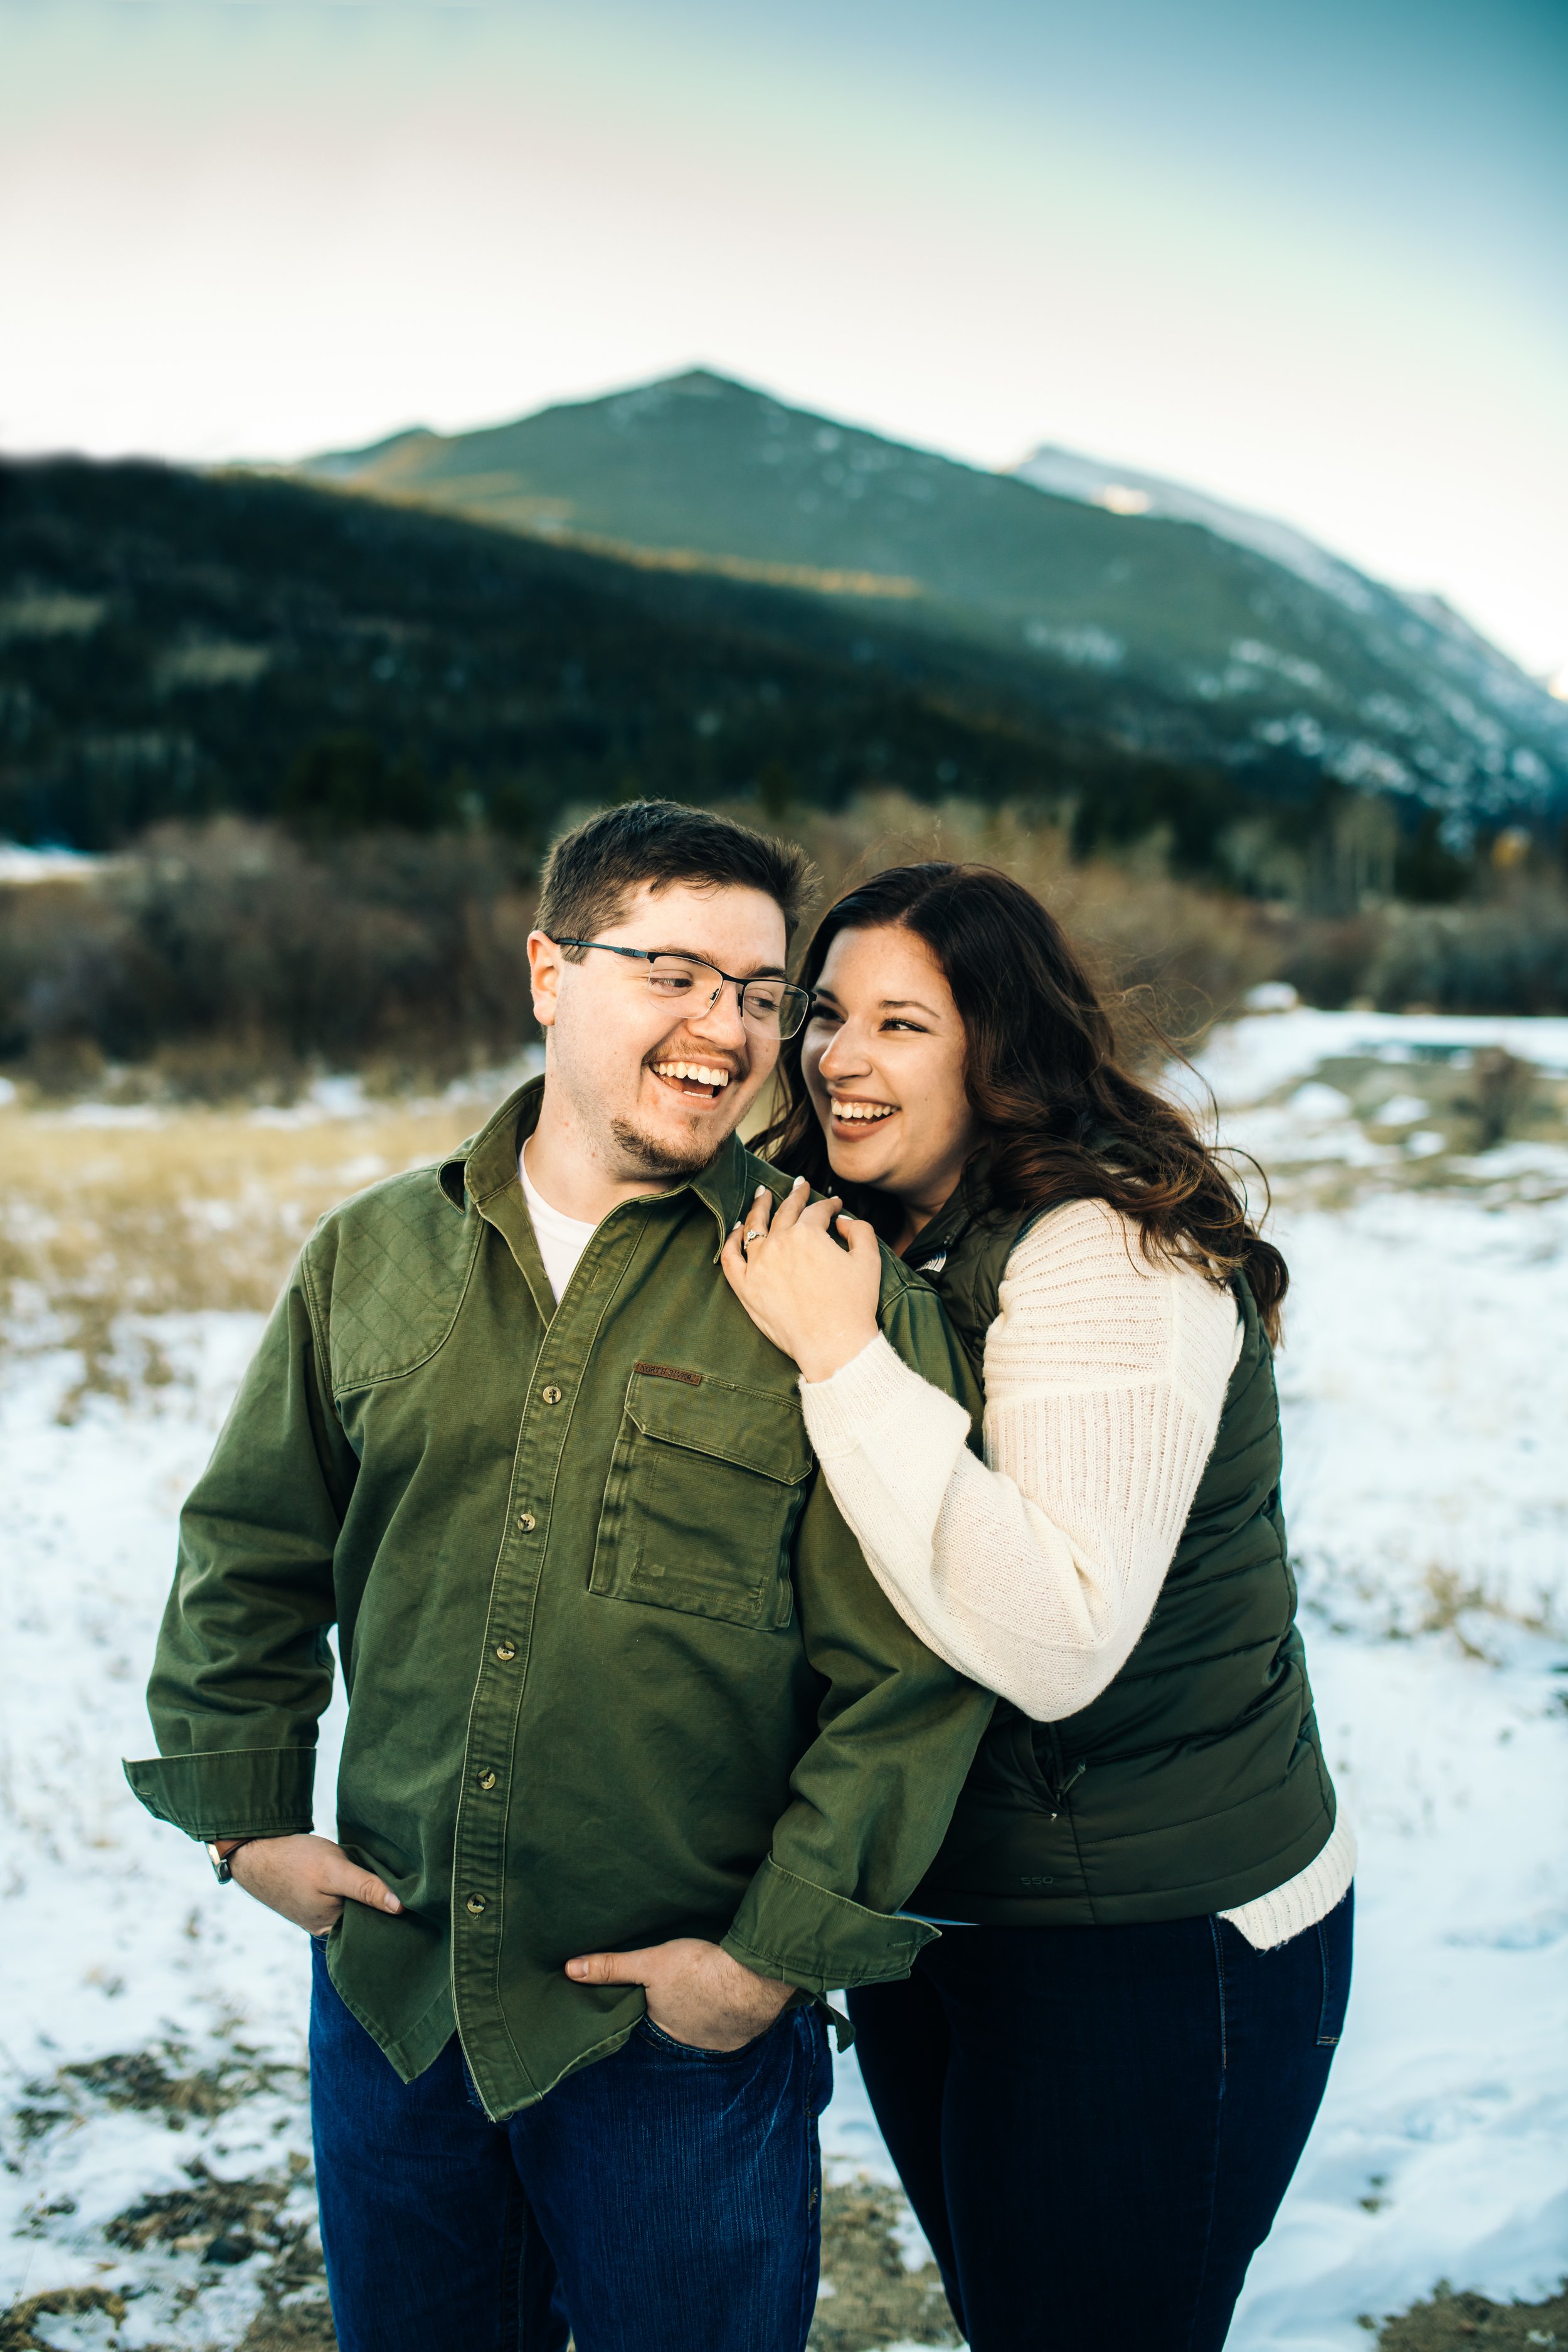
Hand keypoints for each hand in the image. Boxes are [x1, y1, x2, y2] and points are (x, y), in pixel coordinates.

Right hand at [228, 1833, 402, 1935]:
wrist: (257, 1850)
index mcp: (332, 1928)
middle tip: (411, 1882)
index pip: (376, 1927)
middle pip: (368, 1917)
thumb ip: (366, 1888)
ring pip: (357, 1906)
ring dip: (370, 1891)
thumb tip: (401, 1908)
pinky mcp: (318, 1900)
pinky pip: (346, 1897)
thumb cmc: (294, 1860)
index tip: (421, 1899)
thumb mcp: (335, 1870)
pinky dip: (357, 1886)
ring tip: (390, 1875)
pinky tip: (367, 1872)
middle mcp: (328, 1927)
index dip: (397, 1914)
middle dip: (385, 1902)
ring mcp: (322, 1914)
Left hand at [564, 1936, 794, 2050]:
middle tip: (680, 1986)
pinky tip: (727, 1997)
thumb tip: (570, 1970)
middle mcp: (686, 2042)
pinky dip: (726, 2014)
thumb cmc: (699, 1969)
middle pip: (674, 2023)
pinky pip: (728, 2027)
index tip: (649, 1991)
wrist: (753, 1980)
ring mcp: (716, 2042)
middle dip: (675, 2009)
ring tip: (702, 1989)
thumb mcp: (650, 1962)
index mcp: (661, 2027)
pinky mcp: (741, 2036)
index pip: (647, 2018)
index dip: (647, 2004)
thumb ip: (612, 1967)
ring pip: (702, 2026)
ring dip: (702, 2012)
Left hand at [720, 1176, 882, 1383]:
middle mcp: (779, 1243)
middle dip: (795, 1196)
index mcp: (808, 1234)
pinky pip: (731, 1257)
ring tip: (762, 1195)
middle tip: (799, 1186)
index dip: (828, 1205)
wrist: (833, 1346)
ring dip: (759, 1208)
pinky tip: (736, 1230)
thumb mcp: (869, 1260)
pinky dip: (731, 1240)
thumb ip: (859, 1230)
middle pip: (785, 1212)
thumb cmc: (854, 1306)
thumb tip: (842, 1221)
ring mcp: (758, 1265)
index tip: (834, 1205)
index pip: (817, 1211)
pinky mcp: (746, 1287)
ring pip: (754, 1227)